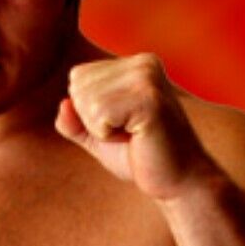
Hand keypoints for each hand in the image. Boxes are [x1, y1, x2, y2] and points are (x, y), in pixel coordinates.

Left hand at [54, 52, 219, 198]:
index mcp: (135, 64)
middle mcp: (143, 63)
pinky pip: (99, 115)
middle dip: (94, 121)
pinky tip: (138, 138)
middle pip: (78, 87)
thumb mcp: (97, 136)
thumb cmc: (141, 157)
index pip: (78, 77)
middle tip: (130, 134)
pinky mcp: (149, 99)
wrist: (181, 182)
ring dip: (103, 130)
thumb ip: (74, 121)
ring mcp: (148, 77)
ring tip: (135, 136)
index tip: (123, 125)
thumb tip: (63, 106)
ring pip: (86, 101)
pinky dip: (109, 136)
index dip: (89, 112)